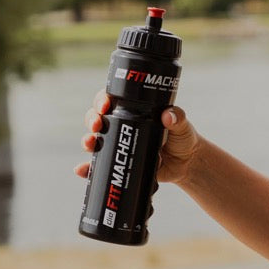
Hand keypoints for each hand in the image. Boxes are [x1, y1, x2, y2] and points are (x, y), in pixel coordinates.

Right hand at [76, 89, 202, 185]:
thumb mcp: (182, 125)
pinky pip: (99, 165)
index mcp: (134, 111)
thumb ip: (178, 118)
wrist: (186, 164)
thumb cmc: (183, 138)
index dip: (103, 99)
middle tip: (96, 125)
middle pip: (97, 118)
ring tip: (90, 144)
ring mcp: (118, 144)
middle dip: (92, 119)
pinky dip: (87, 168)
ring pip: (94, 139)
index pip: (112, 99)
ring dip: (87, 140)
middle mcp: (122, 125)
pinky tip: (82, 169)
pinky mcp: (119, 162)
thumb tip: (168, 115)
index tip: (105, 105)